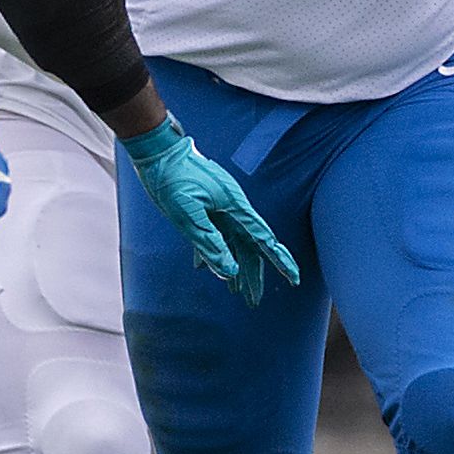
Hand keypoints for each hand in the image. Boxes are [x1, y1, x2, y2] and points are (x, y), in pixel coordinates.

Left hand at [123, 117, 299, 305]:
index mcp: (235, 209)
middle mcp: (232, 209)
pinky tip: (204, 268)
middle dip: (253, 276)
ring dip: (235, 266)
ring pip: (233, 243)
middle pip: (250, 247)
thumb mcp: (187, 215)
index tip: (294, 279)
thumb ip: (208, 243)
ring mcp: (220, 208)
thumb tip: (229, 271)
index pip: (264, 241)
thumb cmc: (173, 179)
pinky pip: (215, 234)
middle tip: (253, 302)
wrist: (159, 151)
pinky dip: (212, 252)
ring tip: (236, 293)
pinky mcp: (206, 207)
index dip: (279, 262)